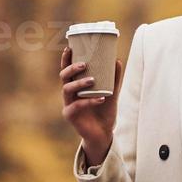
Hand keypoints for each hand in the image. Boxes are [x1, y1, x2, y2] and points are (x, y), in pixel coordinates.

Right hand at [60, 46, 123, 164]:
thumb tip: (117, 60)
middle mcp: (69, 94)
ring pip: (67, 89)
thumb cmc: (104, 111)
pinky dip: (89, 101)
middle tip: (83, 64)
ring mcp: (68, 104)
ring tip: (93, 80)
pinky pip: (77, 106)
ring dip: (79, 83)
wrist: (103, 133)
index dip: (66, 59)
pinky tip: (101, 98)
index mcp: (75, 86)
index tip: (69, 48)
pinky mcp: (70, 115)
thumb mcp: (112, 93)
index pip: (67, 70)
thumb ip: (114, 79)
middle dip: (71, 69)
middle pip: (63, 77)